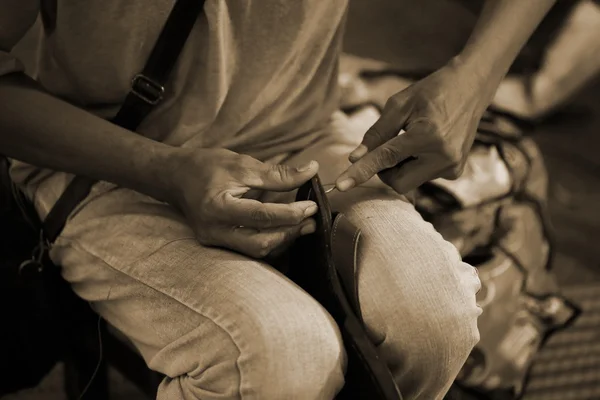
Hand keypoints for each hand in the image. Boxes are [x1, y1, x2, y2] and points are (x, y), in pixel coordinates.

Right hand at [169, 148, 318, 257]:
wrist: (176, 177)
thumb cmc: (206, 166)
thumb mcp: (242, 164)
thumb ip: (277, 174)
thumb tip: (310, 171)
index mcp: (217, 208)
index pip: (262, 216)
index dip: (290, 213)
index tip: (311, 205)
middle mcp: (213, 230)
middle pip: (260, 243)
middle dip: (289, 233)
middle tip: (311, 219)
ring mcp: (214, 241)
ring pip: (256, 251)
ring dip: (283, 239)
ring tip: (302, 224)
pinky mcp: (218, 244)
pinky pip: (249, 249)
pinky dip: (270, 240)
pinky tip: (285, 229)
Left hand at [335, 61, 490, 193]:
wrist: (471, 87)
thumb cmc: (432, 91)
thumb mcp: (399, 105)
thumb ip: (376, 134)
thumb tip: (355, 159)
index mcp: (428, 136)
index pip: (385, 159)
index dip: (360, 172)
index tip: (340, 185)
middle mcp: (444, 157)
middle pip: (397, 182)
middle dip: (385, 169)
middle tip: (390, 143)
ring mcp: (452, 167)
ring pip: (409, 181)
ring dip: (400, 165)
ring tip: (413, 137)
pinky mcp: (455, 171)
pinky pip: (422, 176)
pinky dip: (414, 164)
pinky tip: (425, 143)